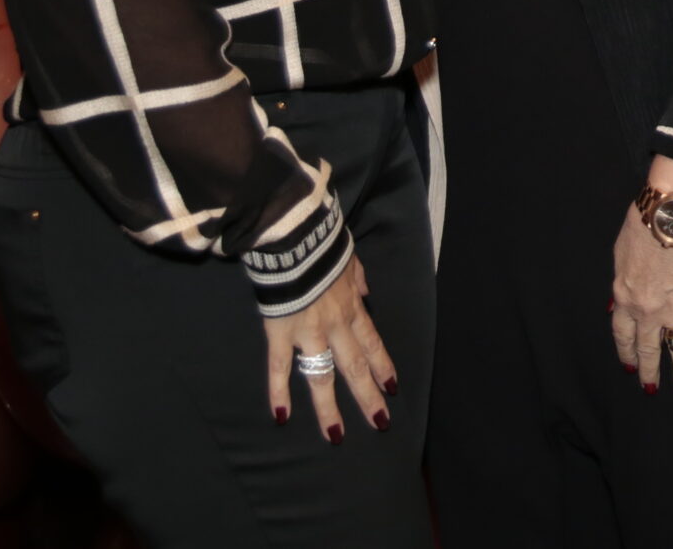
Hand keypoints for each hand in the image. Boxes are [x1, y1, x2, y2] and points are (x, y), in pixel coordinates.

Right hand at [264, 257, 396, 442]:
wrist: (296, 238)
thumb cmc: (323, 245)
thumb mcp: (351, 260)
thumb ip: (359, 280)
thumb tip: (365, 294)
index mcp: (352, 308)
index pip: (373, 344)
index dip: (383, 367)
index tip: (393, 389)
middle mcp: (335, 326)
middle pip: (355, 367)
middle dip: (368, 396)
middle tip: (380, 423)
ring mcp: (308, 333)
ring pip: (322, 377)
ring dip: (329, 408)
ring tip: (336, 435)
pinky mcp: (280, 332)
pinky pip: (279, 367)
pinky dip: (278, 392)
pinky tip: (282, 416)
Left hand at [611, 208, 672, 392]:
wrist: (667, 216)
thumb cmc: (640, 228)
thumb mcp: (618, 257)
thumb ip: (619, 285)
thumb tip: (615, 304)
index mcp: (624, 298)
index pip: (622, 334)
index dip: (626, 352)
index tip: (628, 366)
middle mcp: (648, 310)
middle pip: (647, 347)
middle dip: (648, 370)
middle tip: (650, 388)